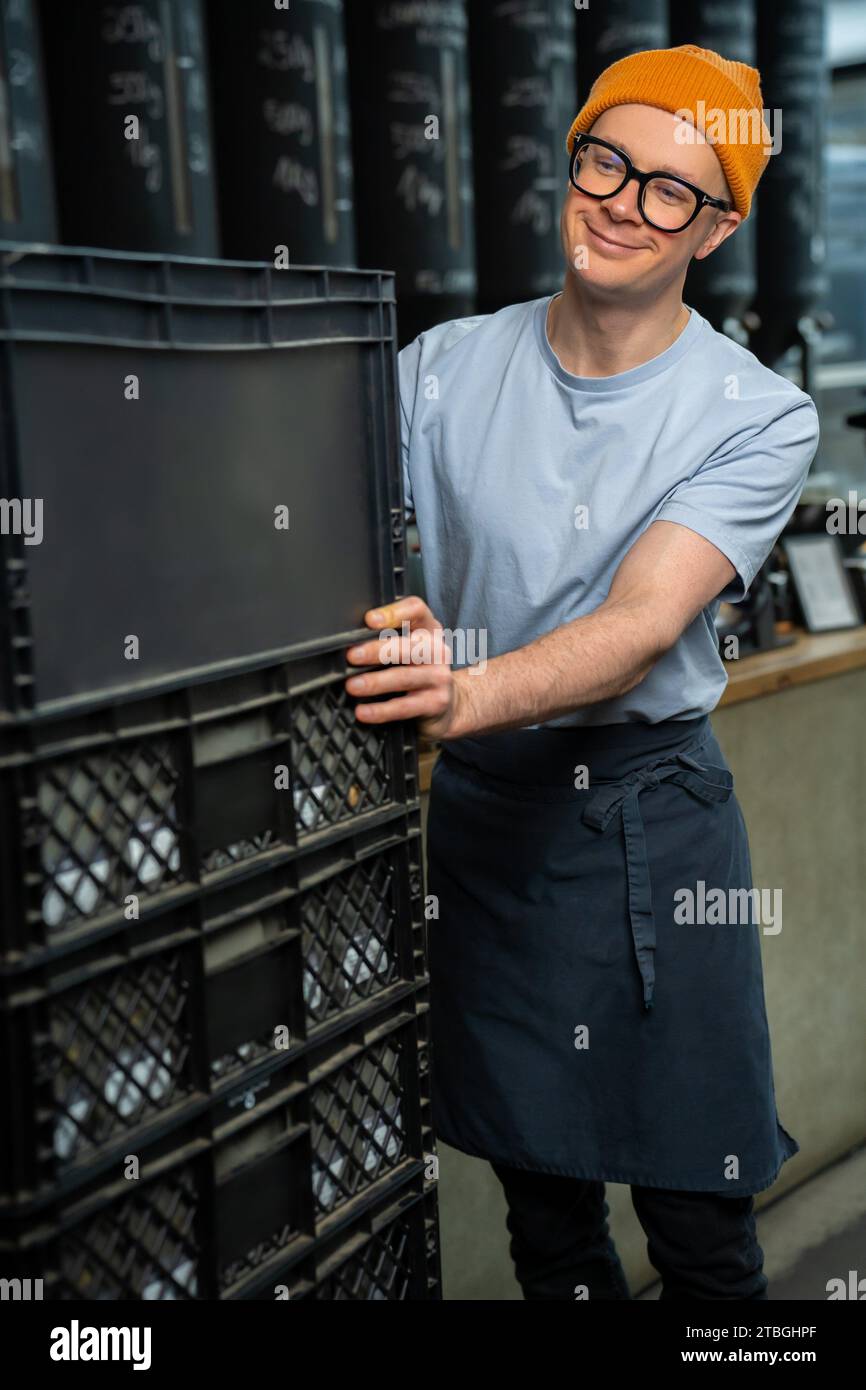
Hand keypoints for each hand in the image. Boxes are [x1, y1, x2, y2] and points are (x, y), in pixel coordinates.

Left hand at [344, 596, 463, 738]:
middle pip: (408, 646)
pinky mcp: (435, 703)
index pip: (416, 610)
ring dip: (375, 682)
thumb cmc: (420, 669)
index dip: (394, 612)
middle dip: (377, 651)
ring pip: (404, 678)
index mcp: (429, 629)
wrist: (450, 703)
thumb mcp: (411, 646)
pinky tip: (364, 711)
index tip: (369, 620)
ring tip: (352, 686)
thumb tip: (349, 634)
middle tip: (352, 656)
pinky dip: (381, 711)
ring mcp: (439, 677)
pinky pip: (404, 707)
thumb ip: (389, 635)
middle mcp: (437, 650)